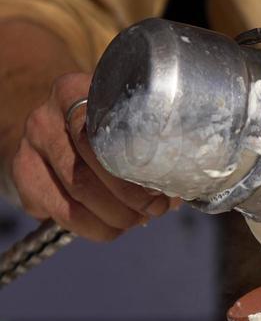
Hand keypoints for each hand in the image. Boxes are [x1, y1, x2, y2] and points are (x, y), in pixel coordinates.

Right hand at [11, 72, 179, 240]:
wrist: (49, 127)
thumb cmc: (97, 128)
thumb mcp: (116, 119)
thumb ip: (144, 142)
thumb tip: (179, 189)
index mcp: (76, 93)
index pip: (105, 136)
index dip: (136, 174)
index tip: (161, 193)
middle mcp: (47, 117)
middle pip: (87, 172)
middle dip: (129, 201)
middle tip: (153, 211)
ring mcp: (31, 147)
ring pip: (76, 196)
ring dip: (114, 218)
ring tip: (135, 220)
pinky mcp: (23, 176)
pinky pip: (62, 214)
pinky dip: (93, 227)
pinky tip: (109, 225)